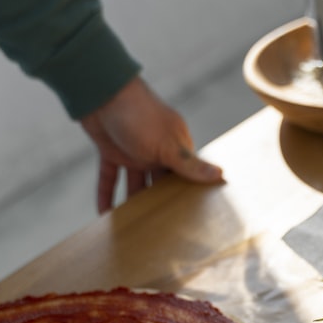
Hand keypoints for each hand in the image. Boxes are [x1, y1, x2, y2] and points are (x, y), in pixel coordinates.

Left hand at [79, 76, 223, 213]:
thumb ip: (190, 164)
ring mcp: (134, 152)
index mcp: (176, 146)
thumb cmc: (139, 115)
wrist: (101, 92)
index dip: (188, 194)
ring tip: (134, 227)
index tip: (191, 218)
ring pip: (136, 183)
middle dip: (161, 202)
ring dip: (133, 202)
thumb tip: (221, 176)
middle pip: (161, 182)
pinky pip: (109, 178)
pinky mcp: (111, 152)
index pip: (186, 174)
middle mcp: (157, 151)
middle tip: (163, 230)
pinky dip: (106, 194)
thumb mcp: (167, 145)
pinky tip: (103, 213)